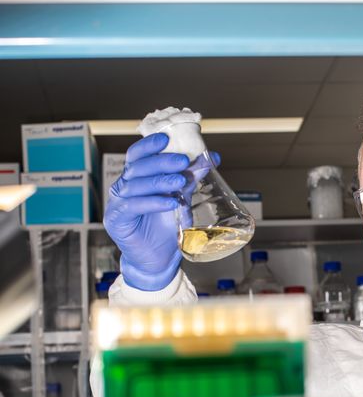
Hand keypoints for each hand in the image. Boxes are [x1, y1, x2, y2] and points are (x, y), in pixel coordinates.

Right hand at [104, 133, 187, 290]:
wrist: (159, 258)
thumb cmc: (167, 226)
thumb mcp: (181, 198)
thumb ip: (190, 178)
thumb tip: (210, 157)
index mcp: (136, 178)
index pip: (137, 155)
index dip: (149, 145)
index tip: (167, 138)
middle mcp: (123, 187)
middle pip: (137, 167)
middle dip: (161, 162)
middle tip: (182, 161)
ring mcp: (117, 203)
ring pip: (135, 185)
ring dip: (159, 181)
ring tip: (179, 182)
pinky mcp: (117, 220)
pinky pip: (133, 206)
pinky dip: (153, 202)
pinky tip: (170, 202)